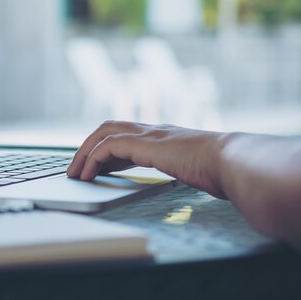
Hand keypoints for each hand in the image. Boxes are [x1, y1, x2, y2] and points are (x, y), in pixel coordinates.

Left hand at [66, 121, 229, 197]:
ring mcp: (149, 134)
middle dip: (88, 147)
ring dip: (84, 153)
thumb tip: (193, 180)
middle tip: (76, 168)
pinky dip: (93, 159)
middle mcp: (153, 131)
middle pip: (109, 127)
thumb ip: (185, 169)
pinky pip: (108, 146)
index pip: (126, 135)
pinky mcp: (145, 144)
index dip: (107, 149)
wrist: (233, 162)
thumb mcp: (196, 168)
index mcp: (164, 136)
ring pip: (104, 133)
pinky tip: (87, 175)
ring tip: (74, 174)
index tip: (96, 167)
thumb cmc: (222, 169)